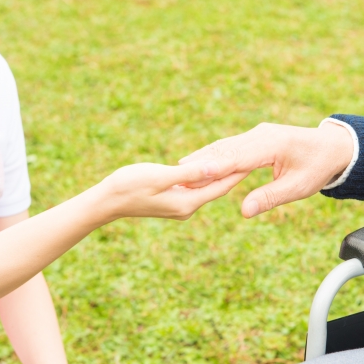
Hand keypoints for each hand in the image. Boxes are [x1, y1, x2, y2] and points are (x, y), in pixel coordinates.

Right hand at [98, 161, 246, 219]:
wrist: (107, 202)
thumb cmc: (129, 186)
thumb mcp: (159, 177)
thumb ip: (189, 173)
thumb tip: (217, 167)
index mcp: (187, 203)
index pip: (221, 186)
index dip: (239, 171)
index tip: (255, 158)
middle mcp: (187, 208)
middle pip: (217, 187)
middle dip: (234, 171)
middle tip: (254, 155)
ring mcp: (180, 206)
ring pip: (207, 187)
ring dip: (220, 173)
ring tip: (238, 158)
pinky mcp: (173, 201)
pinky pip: (195, 187)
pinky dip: (204, 176)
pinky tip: (211, 166)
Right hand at [178, 122, 353, 217]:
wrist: (332, 146)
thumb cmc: (317, 168)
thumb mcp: (298, 187)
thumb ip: (270, 198)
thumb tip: (244, 211)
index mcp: (271, 144)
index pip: (236, 157)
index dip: (212, 168)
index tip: (190, 176)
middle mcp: (260, 135)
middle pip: (224, 150)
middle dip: (200, 163)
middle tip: (175, 175)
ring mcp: (256, 134)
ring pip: (224, 146)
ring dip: (202, 158)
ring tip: (179, 170)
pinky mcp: (255, 137)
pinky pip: (230, 146)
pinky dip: (213, 155)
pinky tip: (197, 162)